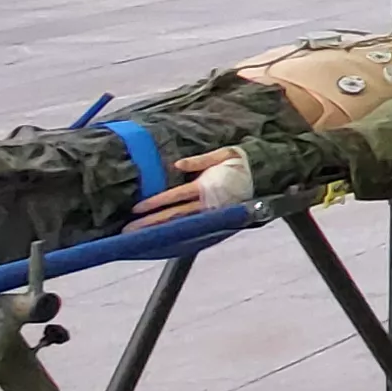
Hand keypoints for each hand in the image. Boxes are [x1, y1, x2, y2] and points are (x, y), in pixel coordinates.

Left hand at [128, 151, 247, 227]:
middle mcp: (207, 203)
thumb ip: (200, 160)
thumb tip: (177, 164)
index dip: (155, 203)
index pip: (175, 196)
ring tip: (138, 236)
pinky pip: (191, 226)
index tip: (136, 209)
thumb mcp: (224, 154)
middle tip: (128, 231)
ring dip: (158, 230)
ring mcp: (210, 212)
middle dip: (150, 223)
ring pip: (180, 223)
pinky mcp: (214, 218)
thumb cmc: (240, 163)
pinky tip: (161, 236)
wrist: (263, 176)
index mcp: (206, 186)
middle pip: (173, 215)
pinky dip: (175, 232)